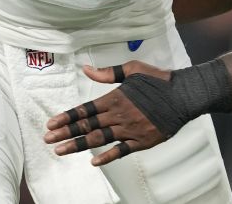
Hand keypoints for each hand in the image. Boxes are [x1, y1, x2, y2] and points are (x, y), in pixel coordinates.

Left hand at [45, 62, 170, 165]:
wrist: (183, 95)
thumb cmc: (158, 80)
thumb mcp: (133, 69)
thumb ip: (108, 73)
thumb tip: (85, 68)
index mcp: (115, 97)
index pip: (85, 109)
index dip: (66, 117)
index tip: (51, 123)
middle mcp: (119, 115)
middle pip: (87, 126)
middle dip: (65, 133)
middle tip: (48, 139)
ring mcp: (129, 130)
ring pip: (99, 139)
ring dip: (78, 145)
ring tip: (60, 150)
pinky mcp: (141, 141)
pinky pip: (121, 151)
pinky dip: (107, 157)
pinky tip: (93, 162)